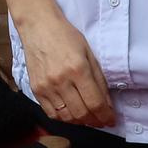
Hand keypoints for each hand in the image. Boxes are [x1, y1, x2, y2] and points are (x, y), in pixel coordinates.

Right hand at [14, 10, 114, 127]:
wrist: (39, 27)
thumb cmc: (65, 36)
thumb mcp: (89, 53)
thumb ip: (99, 80)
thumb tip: (106, 103)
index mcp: (78, 69)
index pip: (95, 103)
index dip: (105, 116)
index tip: (110, 120)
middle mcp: (61, 80)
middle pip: (81, 113)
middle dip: (95, 121)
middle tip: (101, 120)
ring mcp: (47, 86)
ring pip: (66, 117)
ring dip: (80, 121)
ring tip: (87, 117)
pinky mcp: (36, 89)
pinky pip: (51, 113)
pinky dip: (63, 118)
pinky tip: (71, 113)